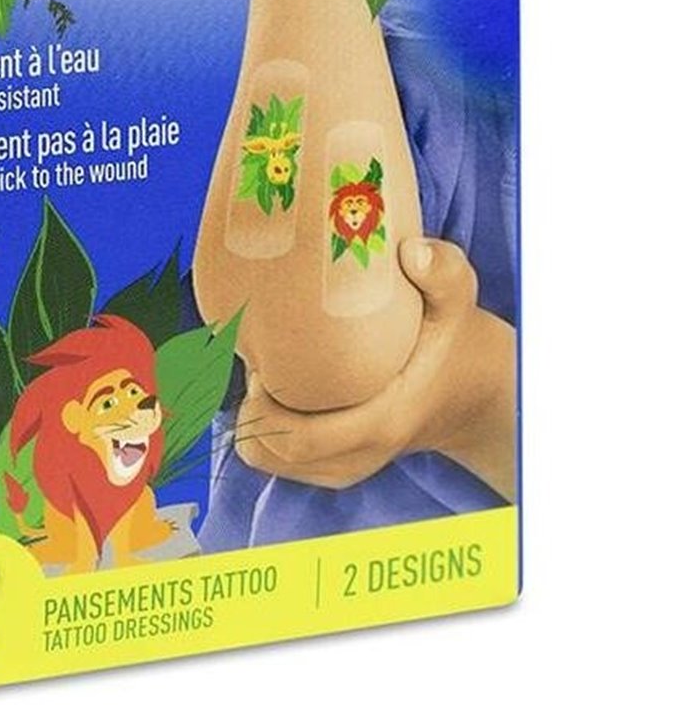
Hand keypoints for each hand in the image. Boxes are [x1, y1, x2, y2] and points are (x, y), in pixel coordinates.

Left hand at [235, 238, 516, 498]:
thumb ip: (442, 272)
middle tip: (262, 359)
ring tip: (270, 372)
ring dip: (252, 416)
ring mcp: (344, 468)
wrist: (470, 393)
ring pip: (264, 456)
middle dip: (250, 404)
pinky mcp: (333, 468)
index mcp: (382, 421)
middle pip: (270, 449)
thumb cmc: (453, 340)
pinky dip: (260, 428)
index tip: (264, 360)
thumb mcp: (457, 301)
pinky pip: (274, 458)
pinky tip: (276, 390)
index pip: (298, 438)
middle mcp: (359, 455)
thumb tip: (412, 252)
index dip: (263, 402)